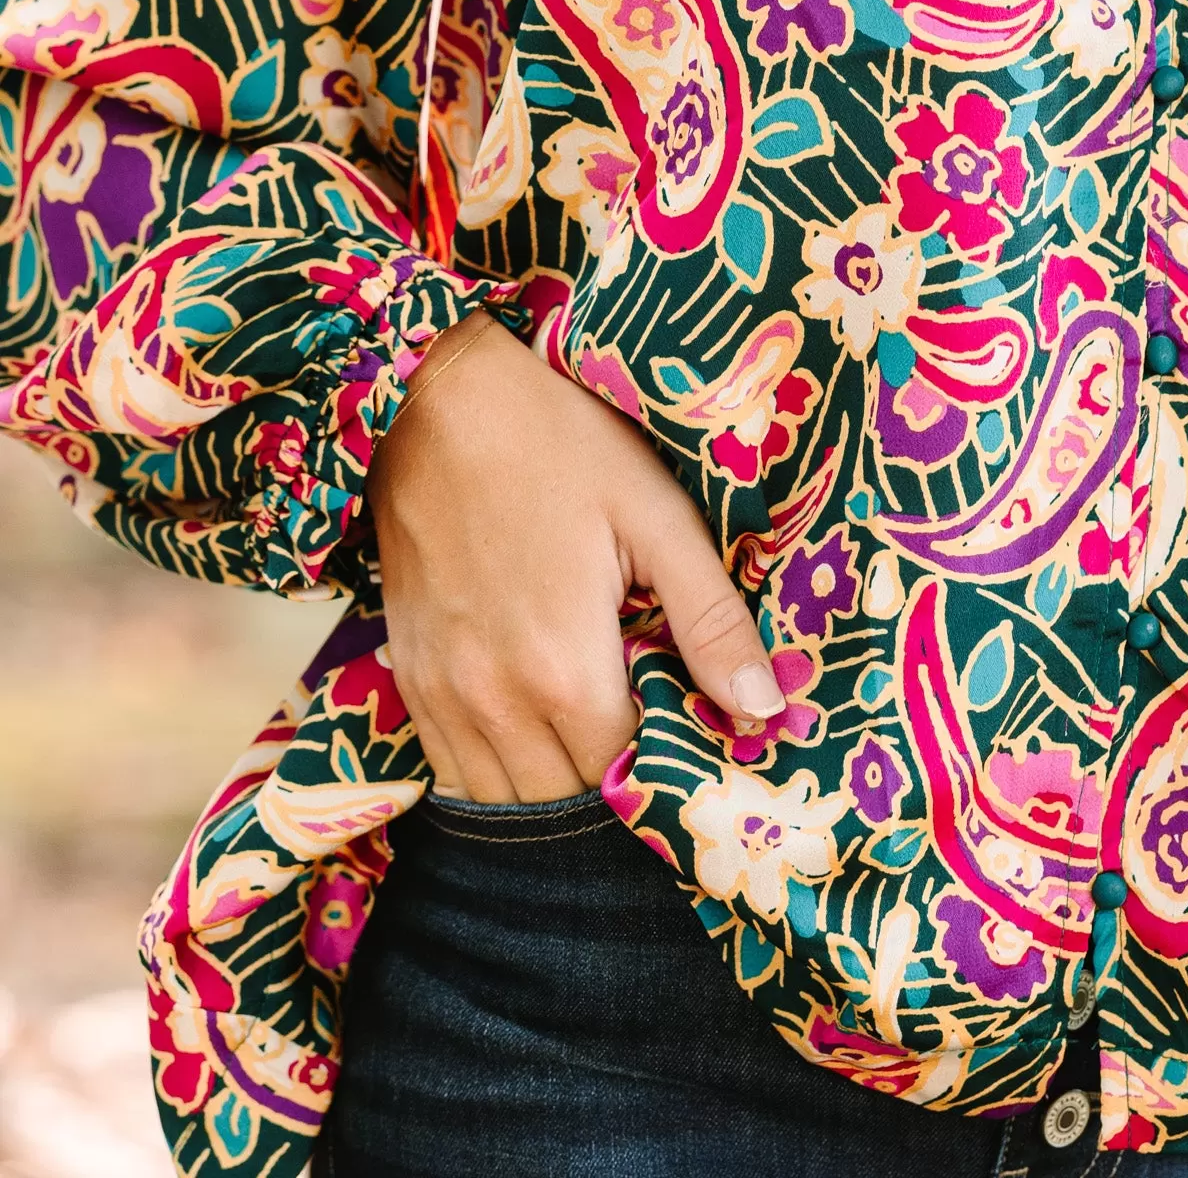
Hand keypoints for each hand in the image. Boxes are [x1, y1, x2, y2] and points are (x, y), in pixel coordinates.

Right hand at [368, 311, 782, 800]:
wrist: (434, 399)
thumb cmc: (558, 442)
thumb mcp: (654, 514)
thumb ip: (710, 619)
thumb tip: (763, 709)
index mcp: (564, 672)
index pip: (626, 778)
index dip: (669, 767)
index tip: (695, 731)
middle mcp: (494, 704)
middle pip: (565, 803)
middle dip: (614, 784)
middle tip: (654, 730)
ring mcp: (442, 696)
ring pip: (505, 798)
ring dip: (556, 786)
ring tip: (600, 731)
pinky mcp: (410, 676)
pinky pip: (453, 768)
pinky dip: (499, 769)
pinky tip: (537, 725)